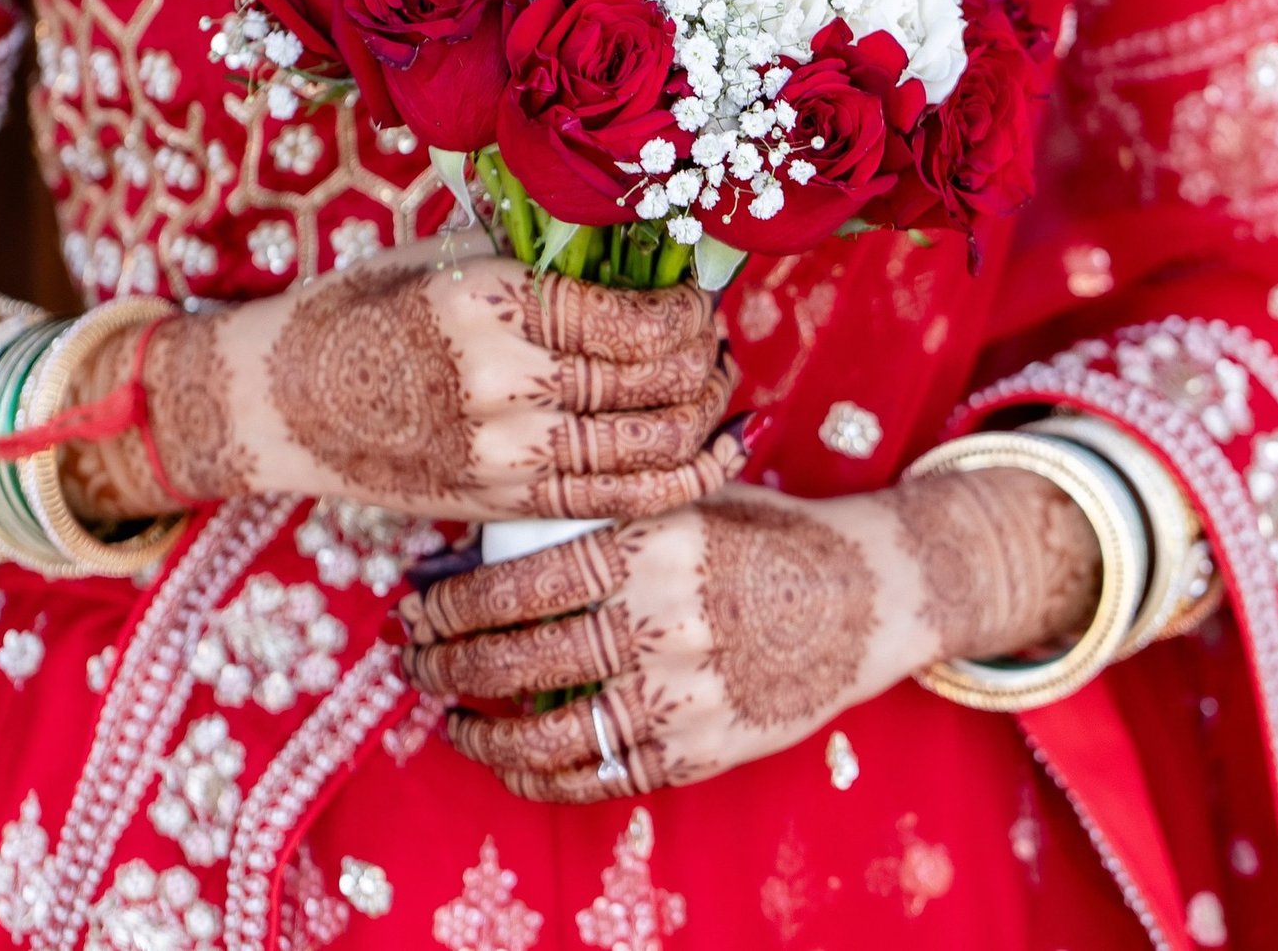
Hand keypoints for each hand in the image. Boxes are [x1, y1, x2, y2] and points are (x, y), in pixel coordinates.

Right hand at [68, 249, 746, 525]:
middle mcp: (510, 387)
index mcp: (494, 306)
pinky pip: (624, 502)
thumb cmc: (359, 311)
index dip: (690, 308)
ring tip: (711, 382)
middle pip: (662, 384)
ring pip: (657, 448)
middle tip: (713, 337)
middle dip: (707, 357)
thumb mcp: (444, 254)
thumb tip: (636, 234)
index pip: (641, 319)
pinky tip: (717, 452)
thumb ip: (537, 251)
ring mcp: (511, 458)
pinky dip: (687, 478)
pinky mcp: (508, 506)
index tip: (694, 294)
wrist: (279, 406)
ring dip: (704, 412)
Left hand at [396, 470, 1099, 802]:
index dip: (448, 604)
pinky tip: (509, 761)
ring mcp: (680, 696)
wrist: (866, 596)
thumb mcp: (684, 500)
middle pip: (514, 662)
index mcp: (649, 548)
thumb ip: (601, 513)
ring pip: (544, 736)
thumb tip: (484, 535)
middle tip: (412, 658)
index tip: (413, 604)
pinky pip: (597, 778)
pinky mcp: (700, 750)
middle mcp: (659, 623)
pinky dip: (538, 777)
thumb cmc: (761, 535)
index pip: (515, 585)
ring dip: (477, 733)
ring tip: (448, 717)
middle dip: (442, 664)